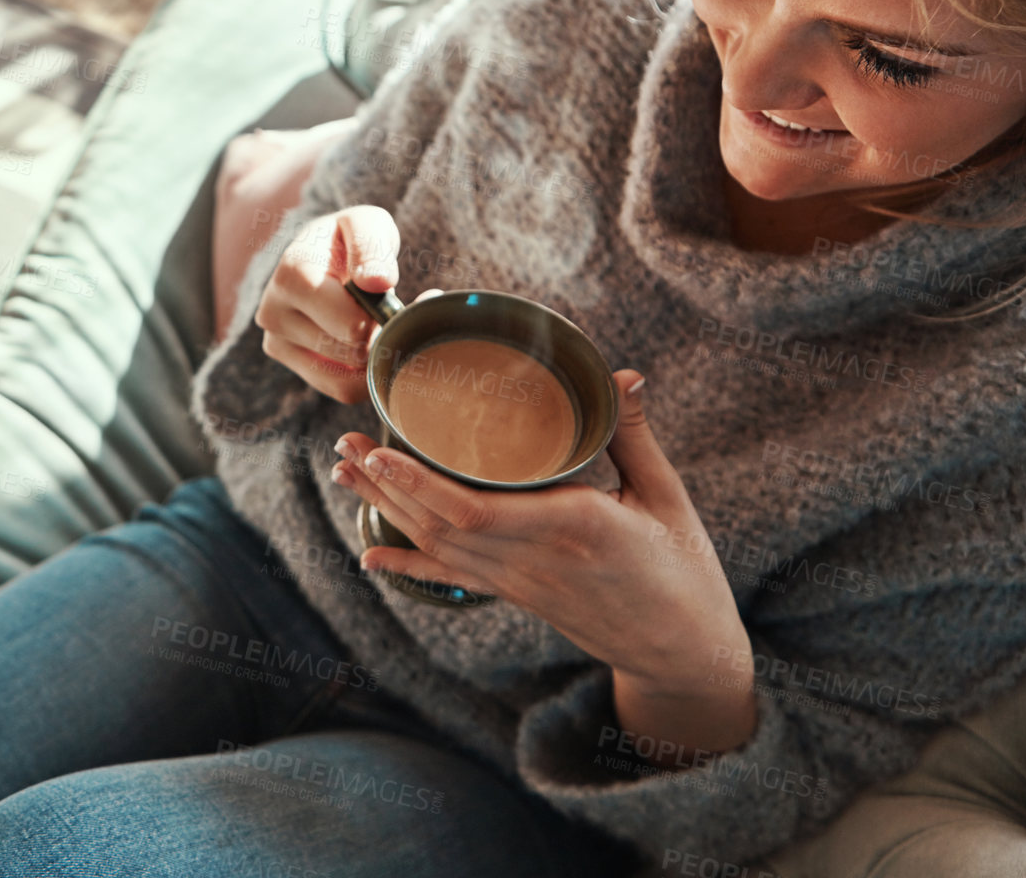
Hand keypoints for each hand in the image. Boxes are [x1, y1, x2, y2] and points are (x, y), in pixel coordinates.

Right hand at [254, 204, 417, 403]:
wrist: (320, 252)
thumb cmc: (348, 239)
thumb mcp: (367, 225)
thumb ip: (372, 247)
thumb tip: (376, 282)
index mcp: (292, 274)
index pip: (352, 325)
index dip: (382, 318)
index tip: (391, 298)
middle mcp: (272, 311)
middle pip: (351, 352)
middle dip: (379, 336)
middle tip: (385, 312)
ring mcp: (274, 340)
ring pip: (344, 378)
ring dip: (372, 357)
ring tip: (373, 324)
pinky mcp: (284, 359)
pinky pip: (337, 389)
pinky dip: (363, 376)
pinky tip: (367, 347)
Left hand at [331, 369, 756, 758]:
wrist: (683, 651)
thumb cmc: (683, 569)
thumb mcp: (666, 496)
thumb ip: (633, 435)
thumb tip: (623, 374)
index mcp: (573, 527)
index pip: (477, 509)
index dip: (421, 483)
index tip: (380, 450)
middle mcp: (534, 560)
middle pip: (440, 524)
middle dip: (386, 484)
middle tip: (343, 445)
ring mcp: (520, 584)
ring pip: (438, 548)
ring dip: (387, 510)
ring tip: (345, 473)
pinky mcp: (518, 597)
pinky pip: (454, 578)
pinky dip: (409, 564)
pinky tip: (370, 555)